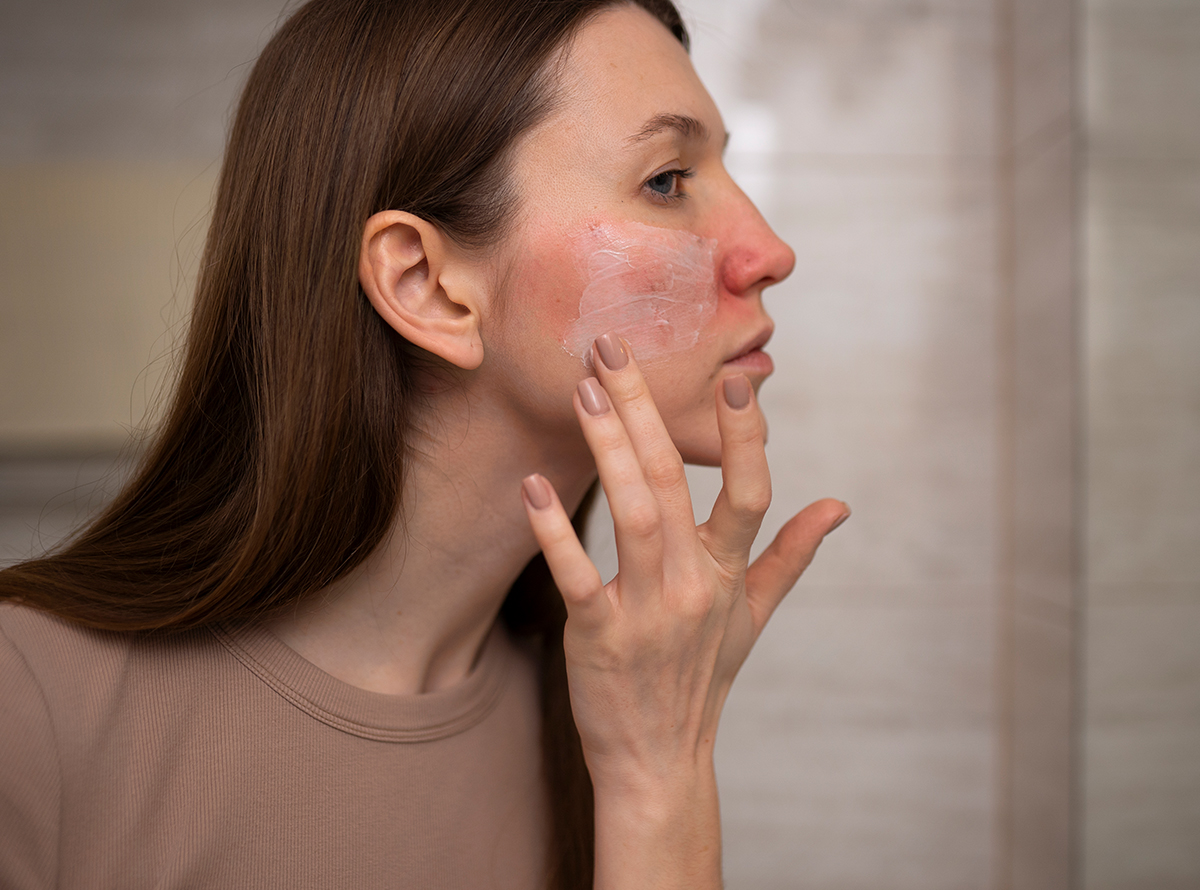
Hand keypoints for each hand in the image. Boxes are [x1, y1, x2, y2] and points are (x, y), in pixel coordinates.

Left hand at [520, 334, 847, 886]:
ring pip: (633, 513)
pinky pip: (578, 575)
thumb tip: (838, 506)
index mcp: (730, 571)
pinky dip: (555, 531)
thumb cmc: (705, 676)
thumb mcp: (754, 615)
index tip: (735, 378)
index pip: (750, 491)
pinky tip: (533, 487)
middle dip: (643, 410)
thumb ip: (790, 554)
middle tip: (610, 348)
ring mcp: (649, 611)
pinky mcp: (601, 637)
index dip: (744, 436)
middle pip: (674, 481)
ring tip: (583, 392)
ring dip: (607, 449)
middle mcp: (695, 584)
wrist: (661, 758)